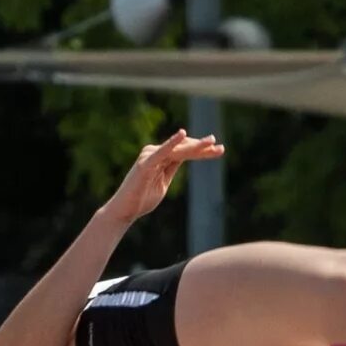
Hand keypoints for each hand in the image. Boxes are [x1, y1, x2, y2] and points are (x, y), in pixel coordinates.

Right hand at [103, 130, 221, 223]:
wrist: (124, 211)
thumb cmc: (141, 198)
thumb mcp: (163, 183)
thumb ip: (171, 169)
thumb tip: (184, 158)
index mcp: (161, 158)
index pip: (185, 151)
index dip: (202, 151)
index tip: (219, 150)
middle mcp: (155, 152)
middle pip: (184, 148)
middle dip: (203, 148)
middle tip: (221, 147)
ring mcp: (150, 156)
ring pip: (177, 150)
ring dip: (195, 146)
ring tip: (211, 142)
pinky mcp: (146, 163)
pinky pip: (162, 152)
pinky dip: (172, 143)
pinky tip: (183, 134)